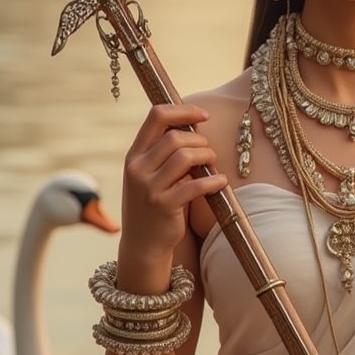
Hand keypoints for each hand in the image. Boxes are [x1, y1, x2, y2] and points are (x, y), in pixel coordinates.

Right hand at [119, 103, 226, 279]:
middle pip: (175, 136)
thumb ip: (163, 152)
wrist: (143, 244)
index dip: (183, 110)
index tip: (203, 115)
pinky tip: (221, 182)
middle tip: (208, 152)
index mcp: (134, 155)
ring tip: (212, 165)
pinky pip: (195, 185)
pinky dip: (213, 181)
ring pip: (185, 156)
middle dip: (200, 140)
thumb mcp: (149, 174)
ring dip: (207, 157)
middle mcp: (137, 168)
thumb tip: (194, 125)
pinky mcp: (164, 206)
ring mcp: (148, 187)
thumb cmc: (153, 203)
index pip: (156, 116)